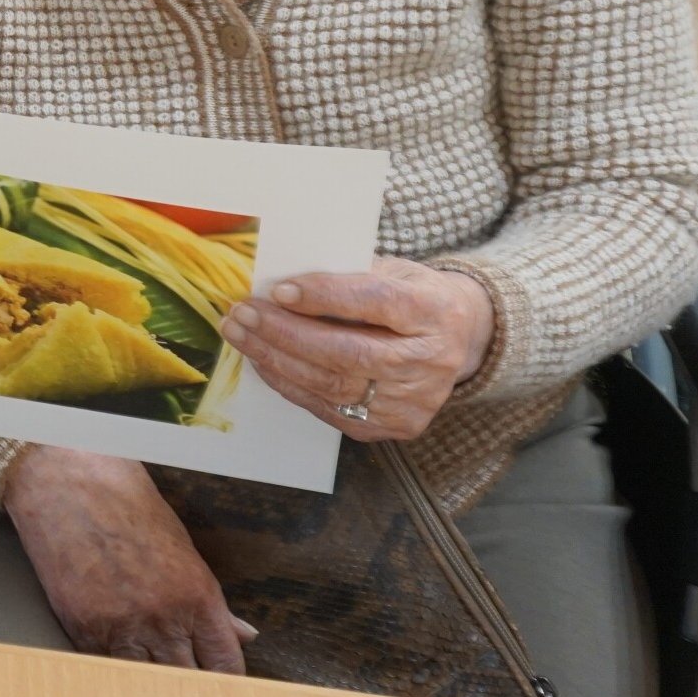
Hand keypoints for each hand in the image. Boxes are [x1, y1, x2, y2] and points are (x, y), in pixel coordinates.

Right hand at [2, 447, 255, 671]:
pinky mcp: (83, 629)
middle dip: (192, 692)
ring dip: (152, 688)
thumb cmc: (127, 505)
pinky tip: (120, 667)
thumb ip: (212, 601)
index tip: (222, 691)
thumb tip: (243, 635)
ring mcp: (121, 627)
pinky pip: (108, 669)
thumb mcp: (182, 547)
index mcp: (197, 596)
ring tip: (155, 691)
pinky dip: (116, 671)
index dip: (226, 683)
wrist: (67, 483)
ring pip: (147, 685)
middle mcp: (163, 618)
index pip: (225, 665)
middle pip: (188, 683)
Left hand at [219, 256, 496, 443]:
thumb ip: (347, 275)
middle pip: (349, 353)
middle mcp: (432, 362)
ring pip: (334, 386)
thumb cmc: (410, 294)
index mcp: (436, 311)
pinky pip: (331, 409)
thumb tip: (280, 281)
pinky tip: (263, 360)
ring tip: (240, 334)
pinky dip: (290, 384)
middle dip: (286, 333)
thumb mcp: (392, 270)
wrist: (457, 338)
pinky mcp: (395, 426)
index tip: (279, 290)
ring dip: (276, 359)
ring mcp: (415, 401)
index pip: (376, 303)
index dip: (325, 297)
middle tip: (242, 313)